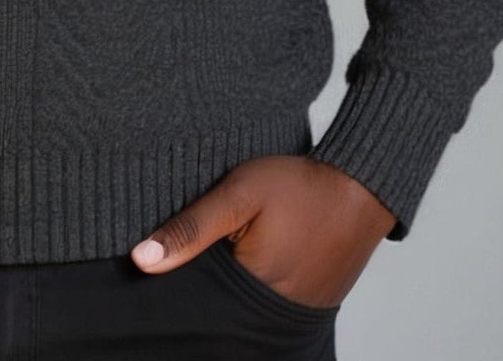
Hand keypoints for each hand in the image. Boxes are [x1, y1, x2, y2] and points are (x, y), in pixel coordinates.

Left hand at [129, 155, 395, 309]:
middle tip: (188, 260)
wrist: (361, 186)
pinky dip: (245, 292)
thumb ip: (191, 227)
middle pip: (217, 316)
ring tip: (213, 263)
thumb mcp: (239, 194)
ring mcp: (290, 314)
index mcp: (251, 295)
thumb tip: (141, 260)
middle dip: (198, 295)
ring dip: (222, 294)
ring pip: (237, 314)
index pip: (197, 311)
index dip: (175, 293)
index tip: (156, 276)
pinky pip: (261, 308)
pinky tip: (237, 267)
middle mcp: (272, 316)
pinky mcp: (304, 306)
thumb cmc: (300, 186)